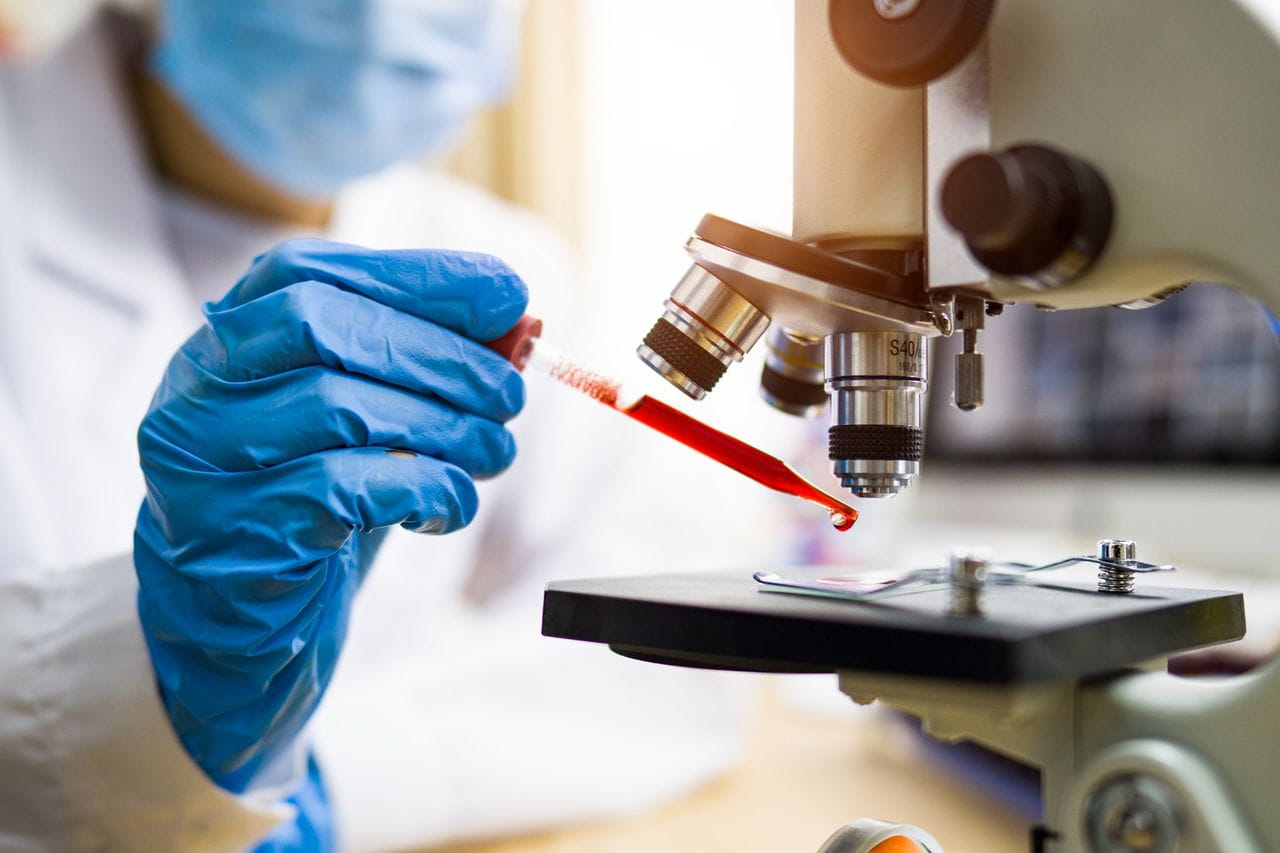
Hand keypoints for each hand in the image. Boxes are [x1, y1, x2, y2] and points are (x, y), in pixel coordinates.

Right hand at [134, 238, 526, 790]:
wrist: (239, 620)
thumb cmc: (311, 500)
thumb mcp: (360, 419)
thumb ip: (413, 364)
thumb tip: (516, 324)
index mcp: (226, 340)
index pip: (308, 272)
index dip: (415, 276)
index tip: (506, 293)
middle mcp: (196, 389)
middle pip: (322, 326)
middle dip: (439, 354)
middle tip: (508, 395)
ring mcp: (202, 461)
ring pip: (337, 406)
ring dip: (444, 426)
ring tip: (491, 452)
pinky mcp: (232, 533)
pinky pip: (343, 489)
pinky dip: (424, 488)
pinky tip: (449, 504)